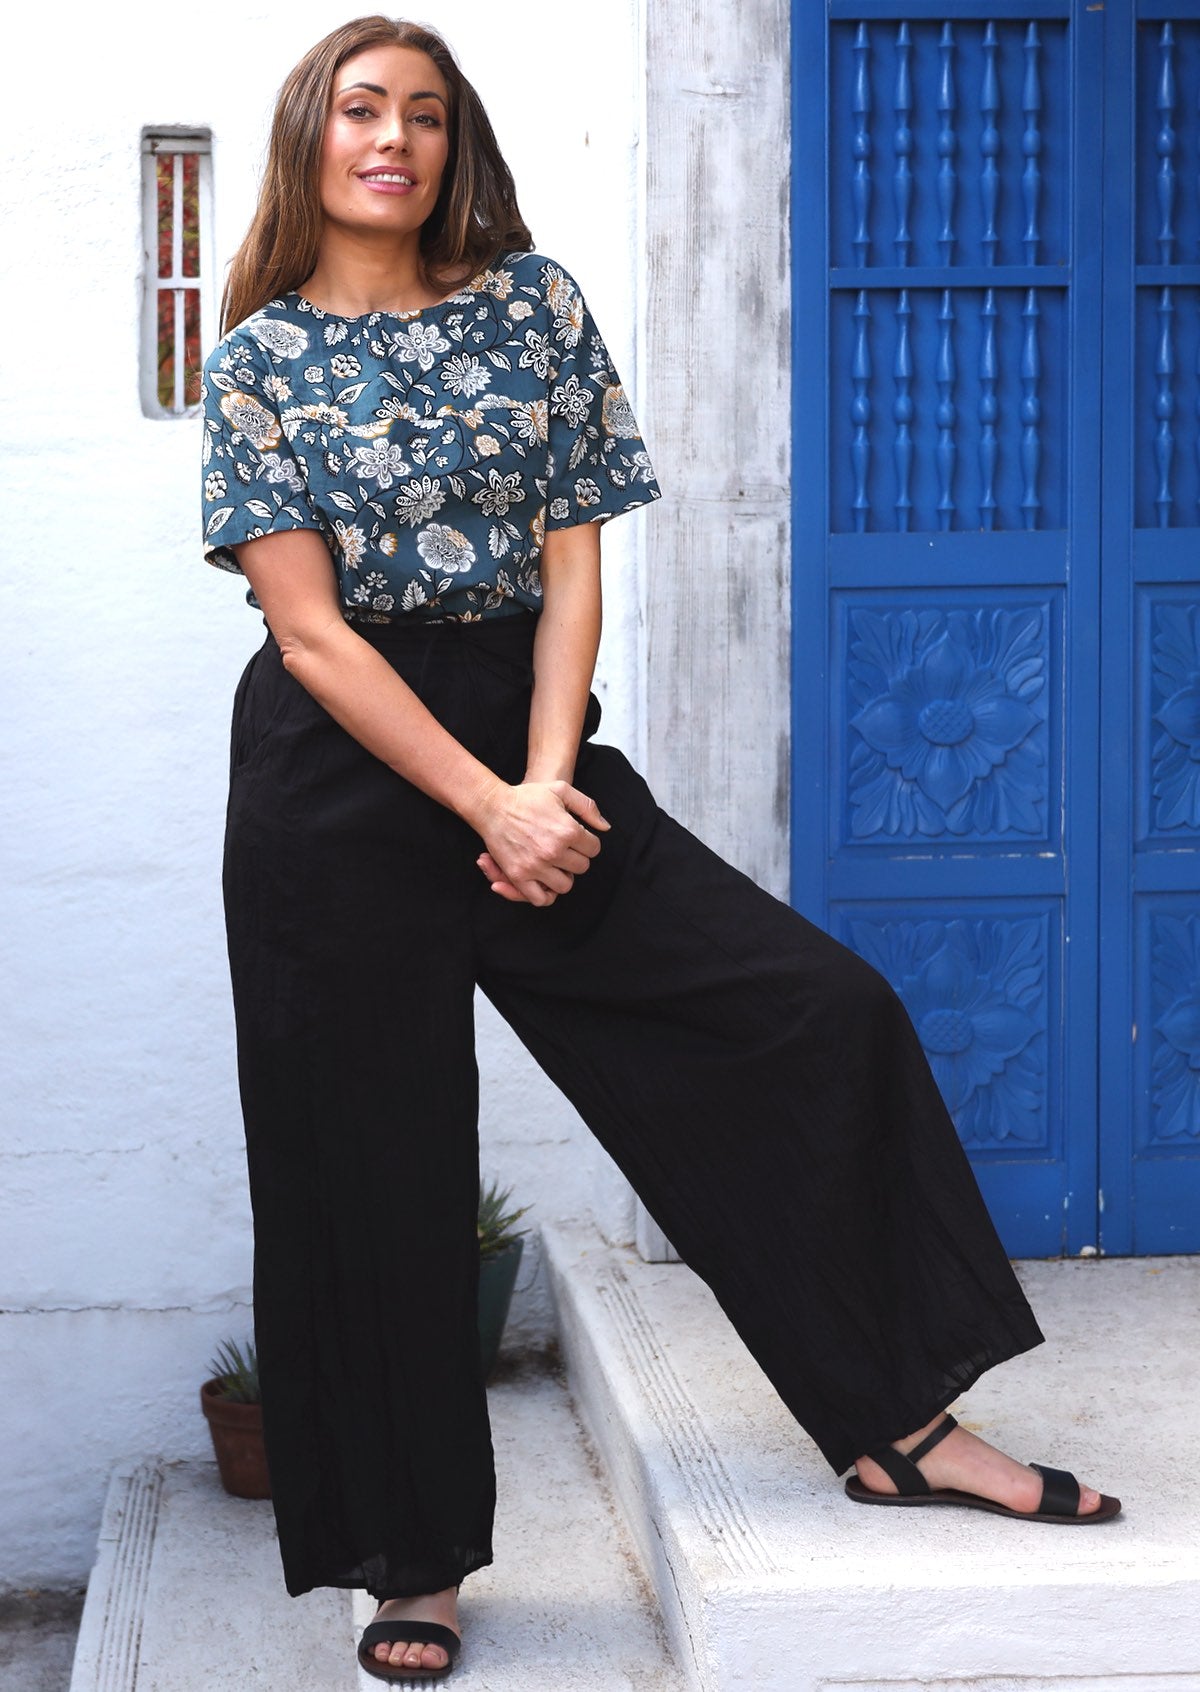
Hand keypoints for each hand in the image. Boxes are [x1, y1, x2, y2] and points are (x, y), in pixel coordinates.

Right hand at [472, 779, 608, 905]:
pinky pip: (541, 899)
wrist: (493, 806)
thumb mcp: (561, 790)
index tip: (576, 839)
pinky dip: (545, 894)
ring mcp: (536, 866)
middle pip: (582, 867)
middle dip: (575, 858)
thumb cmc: (527, 797)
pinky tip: (544, 881)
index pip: (594, 849)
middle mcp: (554, 851)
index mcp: (568, 831)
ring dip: (563, 876)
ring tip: (555, 864)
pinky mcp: (519, 876)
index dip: (587, 843)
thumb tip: (605, 827)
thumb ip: (587, 807)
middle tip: (564, 850)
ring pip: (565, 885)